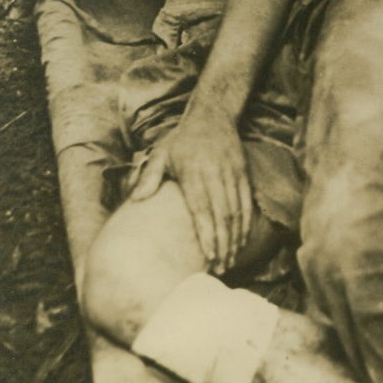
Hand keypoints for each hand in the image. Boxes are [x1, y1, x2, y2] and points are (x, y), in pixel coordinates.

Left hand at [129, 103, 251, 273]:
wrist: (213, 115)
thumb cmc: (181, 139)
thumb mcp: (160, 153)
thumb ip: (149, 177)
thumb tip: (136, 201)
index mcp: (194, 173)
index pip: (203, 210)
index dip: (208, 236)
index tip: (208, 258)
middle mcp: (216, 174)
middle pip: (222, 215)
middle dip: (223, 244)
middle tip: (220, 268)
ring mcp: (232, 173)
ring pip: (237, 211)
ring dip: (235, 238)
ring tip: (230, 260)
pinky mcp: (244, 172)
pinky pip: (247, 202)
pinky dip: (245, 223)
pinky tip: (241, 239)